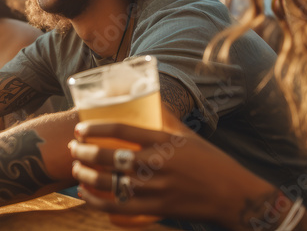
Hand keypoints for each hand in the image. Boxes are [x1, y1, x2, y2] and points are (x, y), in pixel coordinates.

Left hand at [69, 119, 247, 224]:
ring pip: (109, 182)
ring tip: (75, 168)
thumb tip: (150, 97)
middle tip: (74, 148)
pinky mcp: (155, 209)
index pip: (122, 130)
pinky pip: (117, 206)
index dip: (95, 128)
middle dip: (84, 152)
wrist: (232, 195)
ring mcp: (155, 188)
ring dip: (86, 175)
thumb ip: (166, 119)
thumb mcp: (188, 135)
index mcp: (164, 141)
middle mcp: (157, 164)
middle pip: (109, 157)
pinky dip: (96, 200)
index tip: (80, 128)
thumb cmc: (210, 161)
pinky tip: (85, 193)